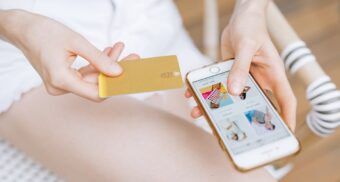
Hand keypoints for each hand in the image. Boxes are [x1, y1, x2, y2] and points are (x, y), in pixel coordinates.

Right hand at [3, 10, 138, 100]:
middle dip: (115, 70)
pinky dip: (97, 64)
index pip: (97, 93)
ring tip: (120, 48)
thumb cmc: (45, 32)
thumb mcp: (76, 42)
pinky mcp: (63, 78)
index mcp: (61, 80)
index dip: (116, 86)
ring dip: (107, 64)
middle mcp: (60, 87)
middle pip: (96, 85)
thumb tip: (119, 73)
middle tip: (133, 57)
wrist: (23, 29)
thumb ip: (99, 59)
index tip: (132, 75)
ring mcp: (61, 84)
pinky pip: (85, 74)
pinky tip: (108, 52)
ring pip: (92, 78)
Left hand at [185, 0, 296, 130]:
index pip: (285, 100)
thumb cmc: (252, 26)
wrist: (241, 16)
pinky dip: (206, 90)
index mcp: (272, 74)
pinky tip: (192, 93)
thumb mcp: (246, 45)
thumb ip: (240, 68)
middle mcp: (259, 79)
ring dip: (215, 105)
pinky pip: (218, 84)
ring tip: (199, 113)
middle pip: (253, 103)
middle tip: (227, 129)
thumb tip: (235, 91)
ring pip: (232, 97)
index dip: (286, 118)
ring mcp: (244, 77)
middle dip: (241, 117)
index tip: (284, 133)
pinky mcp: (230, 72)